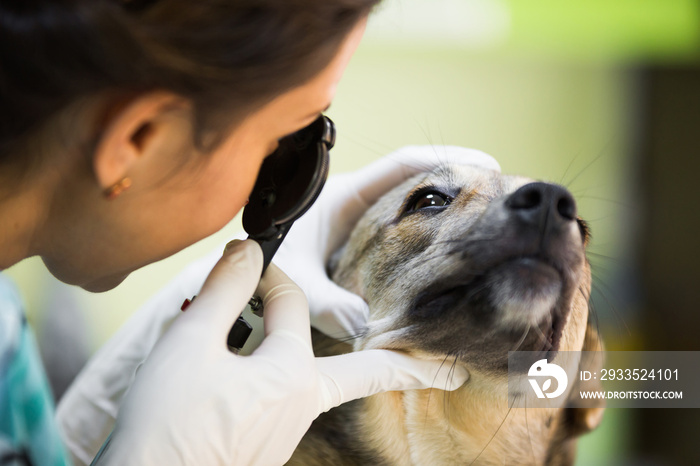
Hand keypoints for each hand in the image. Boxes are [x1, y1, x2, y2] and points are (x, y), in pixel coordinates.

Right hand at [92, 240, 467, 464]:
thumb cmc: (164, 423)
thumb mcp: (190, 343)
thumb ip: (225, 290)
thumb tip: (249, 249)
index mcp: (290, 375)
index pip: (290, 302)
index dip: (265, 273)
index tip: (245, 261)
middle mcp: (300, 404)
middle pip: (365, 372)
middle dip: (411, 368)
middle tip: (454, 372)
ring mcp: (286, 429)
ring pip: (316, 377)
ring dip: (320, 357)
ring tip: (354, 352)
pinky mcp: (266, 444)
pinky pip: (287, 399)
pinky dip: (283, 376)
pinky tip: (252, 372)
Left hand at [274, 145, 499, 337]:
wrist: (237, 284)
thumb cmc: (256, 272)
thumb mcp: (289, 280)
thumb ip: (321, 300)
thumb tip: (365, 327)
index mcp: (340, 196)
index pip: (400, 165)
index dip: (443, 160)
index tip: (486, 166)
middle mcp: (354, 206)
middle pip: (415, 183)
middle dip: (457, 185)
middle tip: (501, 198)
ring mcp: (359, 227)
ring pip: (411, 211)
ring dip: (447, 214)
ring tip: (490, 227)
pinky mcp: (360, 250)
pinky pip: (402, 238)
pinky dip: (428, 243)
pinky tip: (452, 264)